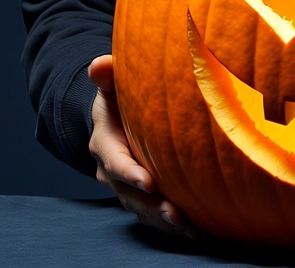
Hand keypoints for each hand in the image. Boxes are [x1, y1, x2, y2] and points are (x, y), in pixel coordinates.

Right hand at [87, 55, 196, 238]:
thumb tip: (99, 64)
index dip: (129, 173)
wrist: (117, 117)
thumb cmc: (118, 96)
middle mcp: (111, 171)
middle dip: (152, 205)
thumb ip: (107, 75)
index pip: (114, 161)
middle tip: (175, 212)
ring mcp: (125, 186)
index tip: (150, 181)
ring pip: (142, 209)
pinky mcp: (141, 196)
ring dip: (163, 220)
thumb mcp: (110, 85)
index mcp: (104, 142)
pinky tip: (195, 230)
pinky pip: (153, 214)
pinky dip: (171, 225)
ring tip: (188, 226)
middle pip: (130, 194)